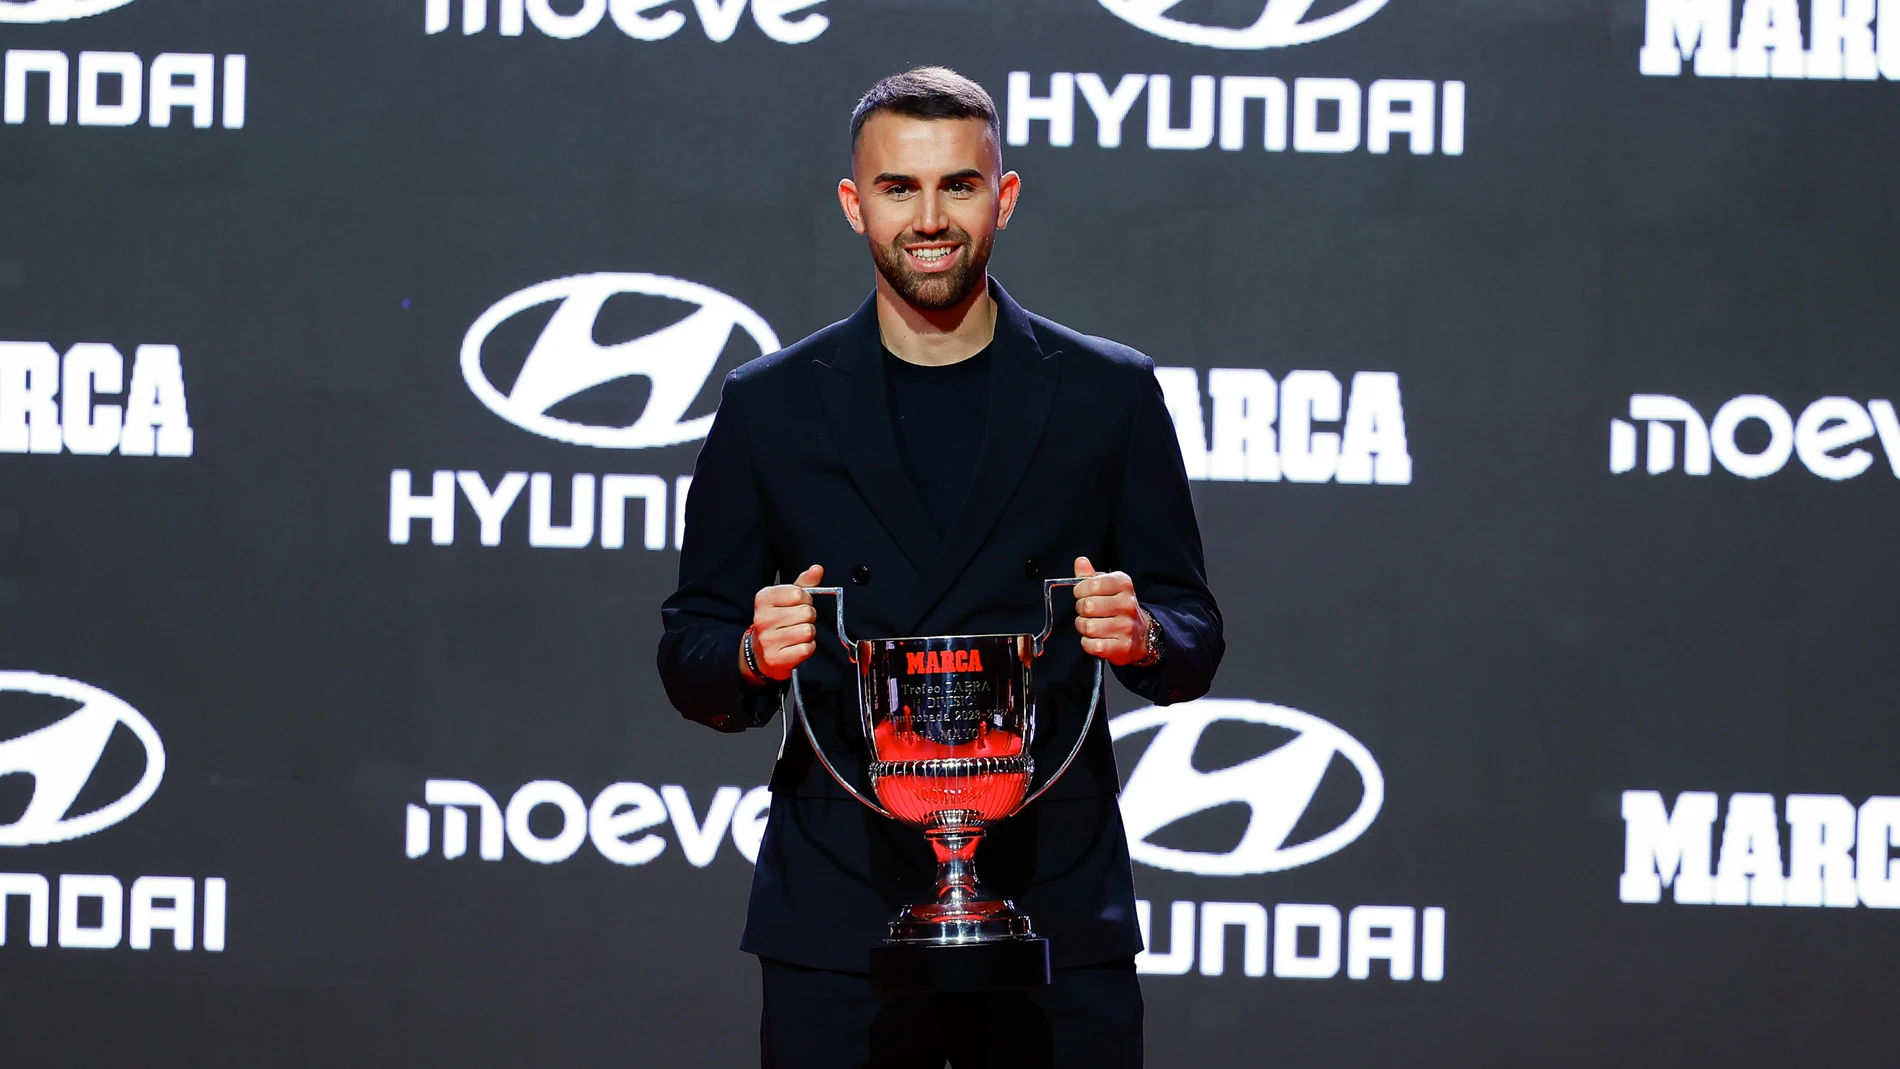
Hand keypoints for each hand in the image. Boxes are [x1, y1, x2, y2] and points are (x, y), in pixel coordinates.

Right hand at [743, 565, 824, 683]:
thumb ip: (804, 583)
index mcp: (763, 599)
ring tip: (797, 634)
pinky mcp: (776, 658)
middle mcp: (762, 618)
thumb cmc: (777, 621)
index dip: (805, 599)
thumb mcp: (786, 599)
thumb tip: (817, 569)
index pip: (798, 593)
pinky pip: (807, 649)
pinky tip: (797, 646)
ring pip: (808, 631)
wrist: (760, 652)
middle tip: (798, 621)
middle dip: (808, 617)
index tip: (798, 605)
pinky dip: (807, 648)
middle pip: (806, 612)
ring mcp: (768, 640)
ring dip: (808, 633)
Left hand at [1071, 556, 1151, 665]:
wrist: (1141, 635)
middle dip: (1081, 610)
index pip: (1091, 584)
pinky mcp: (1122, 646)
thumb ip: (1090, 576)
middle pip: (1087, 606)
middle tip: (1088, 612)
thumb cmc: (1118, 608)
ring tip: (1091, 625)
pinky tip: (1096, 638)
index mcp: (1123, 584)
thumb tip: (1080, 561)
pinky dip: (1088, 643)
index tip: (1083, 594)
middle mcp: (1127, 604)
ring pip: (1088, 626)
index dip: (1080, 590)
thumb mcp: (1107, 587)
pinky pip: (1092, 645)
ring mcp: (1126, 626)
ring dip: (1083, 627)